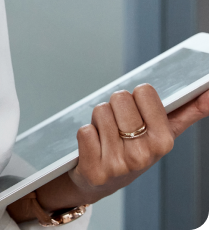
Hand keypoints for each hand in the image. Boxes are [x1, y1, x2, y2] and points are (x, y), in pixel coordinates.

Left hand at [27, 84, 208, 214]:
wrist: (103, 180)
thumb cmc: (135, 149)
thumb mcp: (163, 132)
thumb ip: (188, 111)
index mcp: (164, 141)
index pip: (144, 91)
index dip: (137, 97)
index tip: (139, 111)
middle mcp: (143, 155)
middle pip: (120, 98)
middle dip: (115, 106)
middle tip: (120, 125)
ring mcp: (120, 165)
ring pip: (100, 111)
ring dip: (99, 120)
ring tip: (107, 136)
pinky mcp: (96, 170)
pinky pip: (85, 131)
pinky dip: (86, 134)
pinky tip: (94, 147)